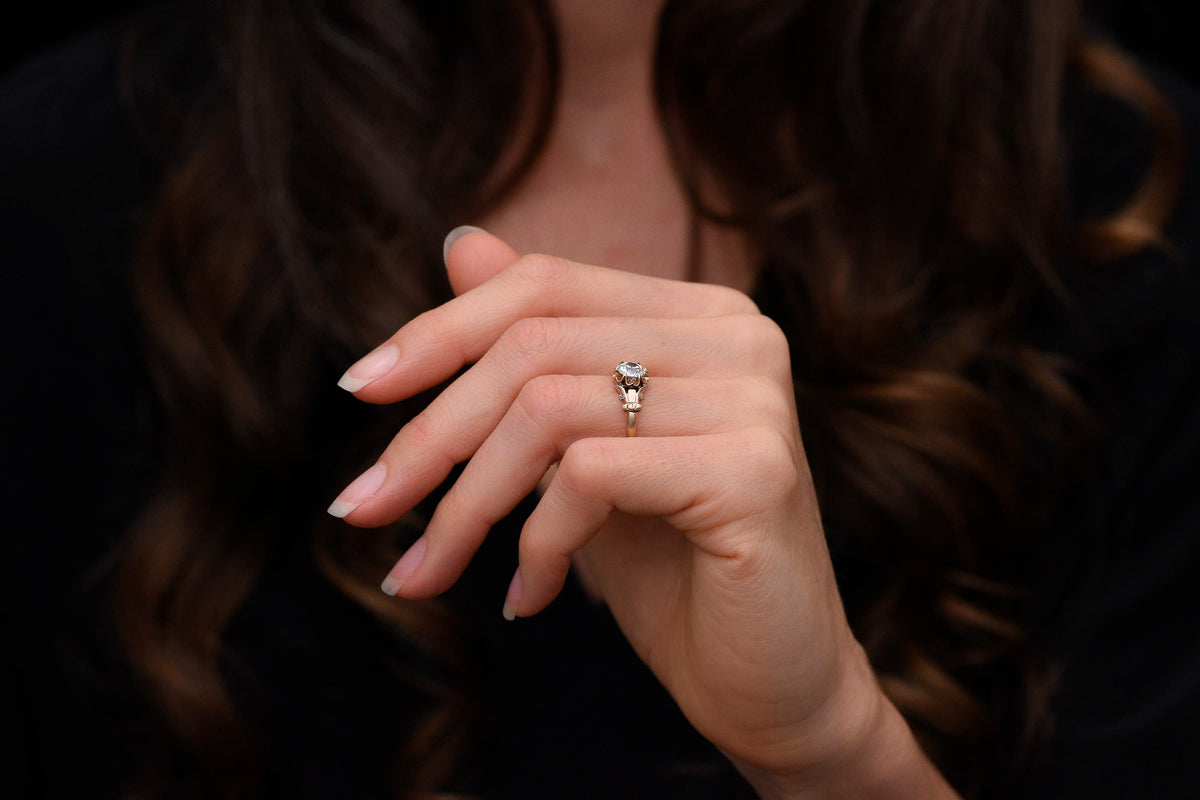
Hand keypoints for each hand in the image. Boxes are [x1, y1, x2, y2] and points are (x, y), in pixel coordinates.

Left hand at [330, 229, 952, 795]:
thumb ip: (533, 353)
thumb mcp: (580, 451)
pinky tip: (531, 598)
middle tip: (363, 510)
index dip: (439, 330)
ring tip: (428, 573)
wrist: (769, 683)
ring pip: (546, 410)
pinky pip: (589, 474)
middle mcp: (738, 336)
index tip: (358, 390)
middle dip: (429, 435)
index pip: (544, 285)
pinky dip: (536, 543)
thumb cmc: (671, 570)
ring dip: (466, 504)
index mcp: (698, 316)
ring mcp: (754, 397)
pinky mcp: (755, 469)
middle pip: (532, 346)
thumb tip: (457, 241)